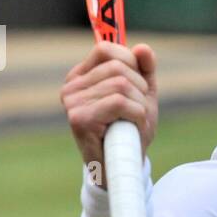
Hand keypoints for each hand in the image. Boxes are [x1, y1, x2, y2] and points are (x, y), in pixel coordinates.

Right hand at [61, 42, 158, 171]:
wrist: (121, 168)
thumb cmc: (130, 130)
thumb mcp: (141, 95)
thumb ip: (144, 70)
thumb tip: (142, 48)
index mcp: (81, 77)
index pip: (105, 49)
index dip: (130, 61)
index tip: (138, 83)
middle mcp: (71, 88)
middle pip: (118, 67)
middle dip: (140, 87)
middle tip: (139, 109)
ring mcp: (72, 103)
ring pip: (121, 84)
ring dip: (139, 104)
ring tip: (135, 121)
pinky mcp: (80, 119)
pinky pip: (119, 102)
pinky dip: (136, 114)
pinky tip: (131, 128)